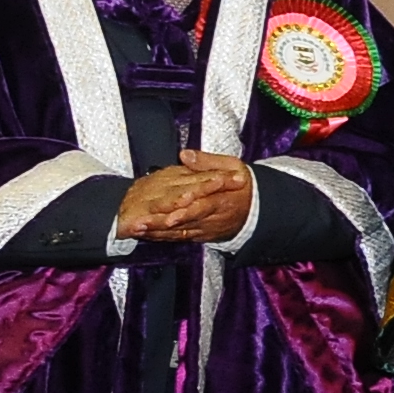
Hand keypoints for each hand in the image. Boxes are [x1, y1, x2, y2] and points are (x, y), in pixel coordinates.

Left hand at [115, 153, 255, 243]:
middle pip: (185, 222)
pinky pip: (180, 237)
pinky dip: (163, 237)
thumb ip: (208, 162)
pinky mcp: (201, 234)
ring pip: (180, 232)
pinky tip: (146, 235)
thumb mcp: (233, 166)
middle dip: (161, 224)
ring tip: (136, 229)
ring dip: (157, 232)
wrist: (257, 208)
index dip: (184, 211)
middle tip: (140, 224)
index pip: (202, 205)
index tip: (168, 214)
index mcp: (221, 198)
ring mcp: (206, 228)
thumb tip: (186, 155)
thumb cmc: (243, 185)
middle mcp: (212, 217)